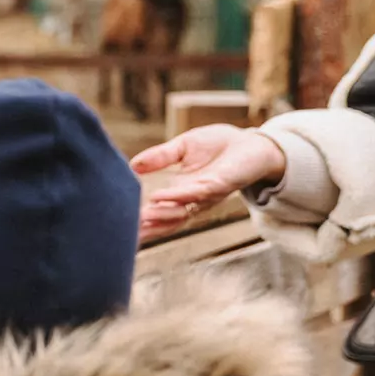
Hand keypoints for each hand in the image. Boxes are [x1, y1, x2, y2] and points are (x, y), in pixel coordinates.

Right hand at [130, 125, 286, 238]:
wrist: (253, 142)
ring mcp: (206, 195)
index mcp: (182, 192)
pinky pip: (194, 193)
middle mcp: (193, 199)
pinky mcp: (219, 185)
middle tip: (125, 233)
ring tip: (137, 218)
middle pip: (167, 220)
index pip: (159, 212)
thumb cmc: (219, 145)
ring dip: (158, 216)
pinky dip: (175, 196)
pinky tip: (157, 196)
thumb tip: (132, 164)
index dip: (142, 221)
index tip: (121, 227)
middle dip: (148, 227)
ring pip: (180, 211)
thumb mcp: (182, 147)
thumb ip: (159, 157)